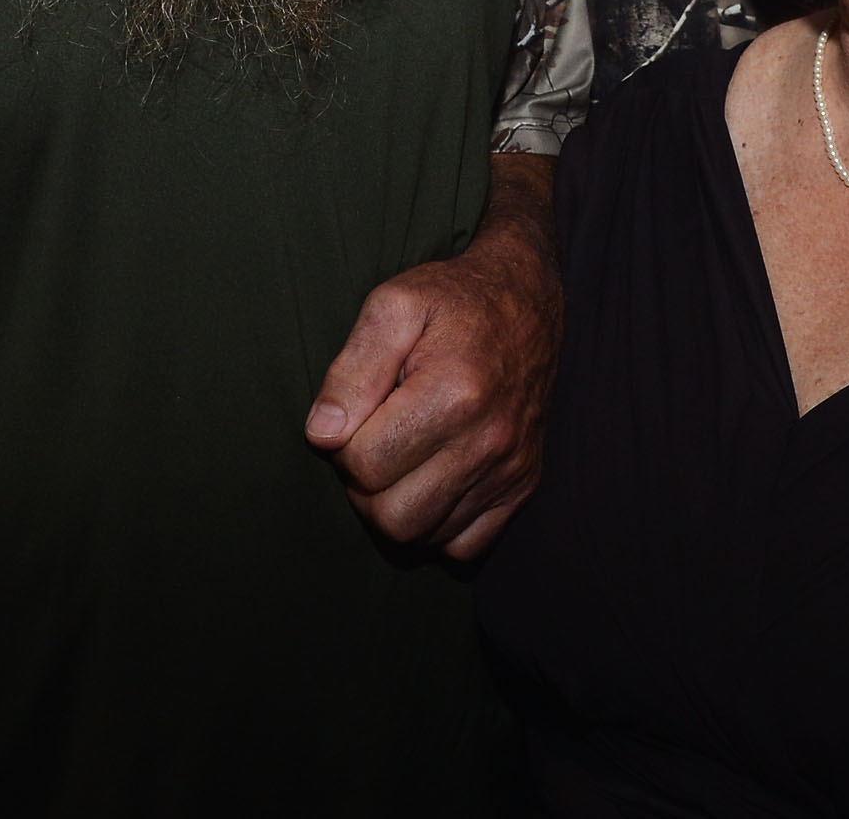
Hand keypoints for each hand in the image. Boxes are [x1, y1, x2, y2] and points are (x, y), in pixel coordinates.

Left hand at [305, 165, 560, 559]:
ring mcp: (510, 469)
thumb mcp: (391, 306)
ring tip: (399, 456)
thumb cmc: (450, 300)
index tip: (356, 412)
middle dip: (364, 487)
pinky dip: (437, 525)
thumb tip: (322, 435)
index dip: (343, 443)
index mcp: (455, 392)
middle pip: (392, 517)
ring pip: (424, 537)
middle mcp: (490, 440)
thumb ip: (351, 370)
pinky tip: (429, 480)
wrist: (526, 300)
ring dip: (396, 505)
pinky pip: (465, 547)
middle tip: (371, 441)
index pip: (364, 465)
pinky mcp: (523, 485)